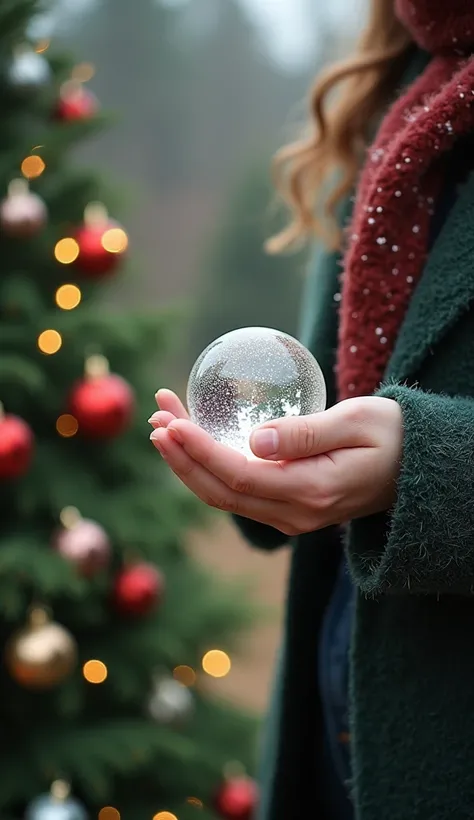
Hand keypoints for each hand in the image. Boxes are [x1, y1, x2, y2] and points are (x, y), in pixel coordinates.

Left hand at [149, 390, 402, 536]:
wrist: (418, 468)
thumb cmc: (392, 435)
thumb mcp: (356, 422)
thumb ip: (305, 433)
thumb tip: (254, 441)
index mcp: (312, 492)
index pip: (239, 476)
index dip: (199, 451)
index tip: (171, 422)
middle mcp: (295, 514)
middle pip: (220, 492)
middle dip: (181, 456)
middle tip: (156, 418)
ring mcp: (290, 517)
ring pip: (224, 496)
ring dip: (188, 464)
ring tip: (162, 426)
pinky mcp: (288, 509)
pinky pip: (237, 494)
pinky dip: (208, 470)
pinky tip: (192, 445)